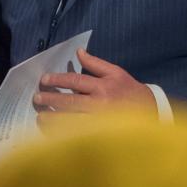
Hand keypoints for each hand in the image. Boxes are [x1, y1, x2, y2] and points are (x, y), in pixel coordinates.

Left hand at [34, 49, 155, 126]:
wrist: (150, 111)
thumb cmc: (130, 91)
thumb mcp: (116, 72)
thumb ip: (96, 63)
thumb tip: (78, 52)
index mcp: (104, 86)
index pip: (75, 80)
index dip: (57, 79)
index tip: (44, 80)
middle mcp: (100, 103)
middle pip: (69, 101)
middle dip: (50, 99)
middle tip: (37, 98)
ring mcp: (99, 121)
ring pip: (69, 120)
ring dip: (52, 119)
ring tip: (41, 116)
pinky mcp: (99, 135)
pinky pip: (76, 135)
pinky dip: (62, 133)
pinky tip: (53, 131)